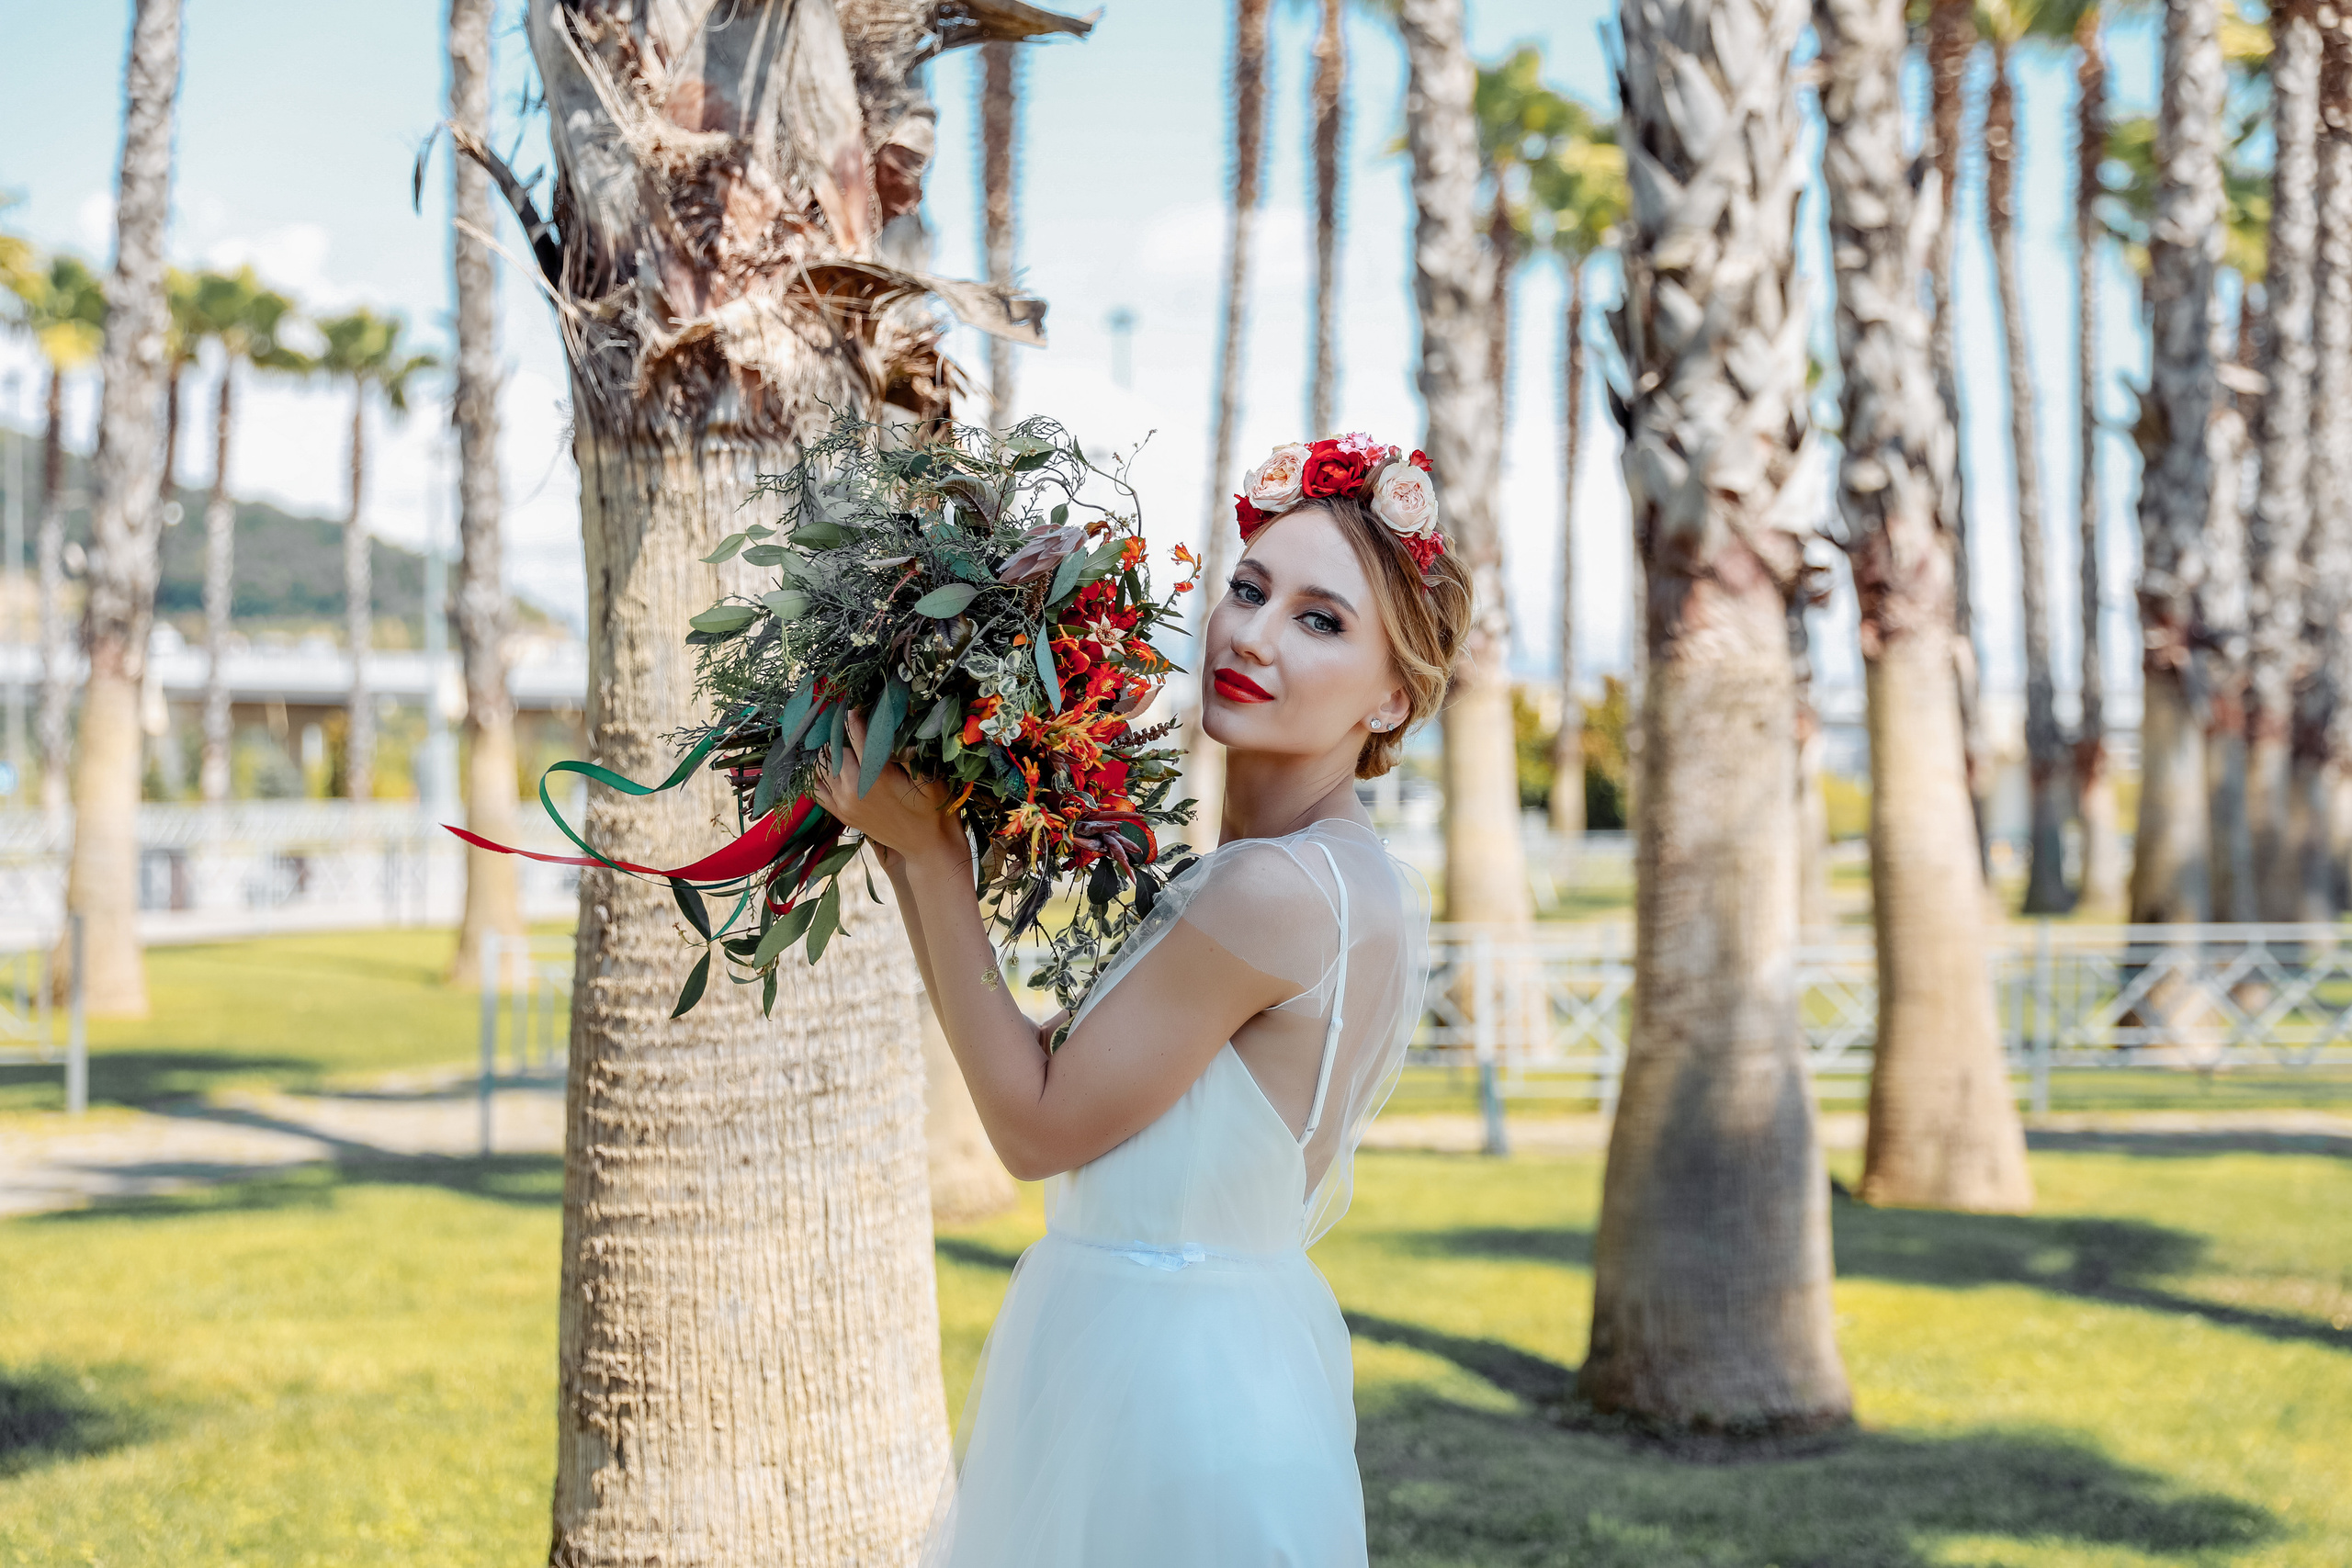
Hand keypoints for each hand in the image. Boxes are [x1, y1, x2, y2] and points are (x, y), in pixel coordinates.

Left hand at [809, 708, 963, 867]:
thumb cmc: (933, 810)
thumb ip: (911, 754)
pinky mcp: (842, 814)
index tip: (854, 706)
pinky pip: (817, 790)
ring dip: (829, 752)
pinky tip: (827, 766)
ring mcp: (844, 803)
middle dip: (839, 733)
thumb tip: (897, 729)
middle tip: (845, 721)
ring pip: (822, 767)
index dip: (854, 717)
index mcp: (875, 776)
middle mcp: (854, 788)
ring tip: (837, 740)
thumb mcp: (929, 779)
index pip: (856, 736)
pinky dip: (818, 776)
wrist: (927, 846)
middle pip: (835, 749)